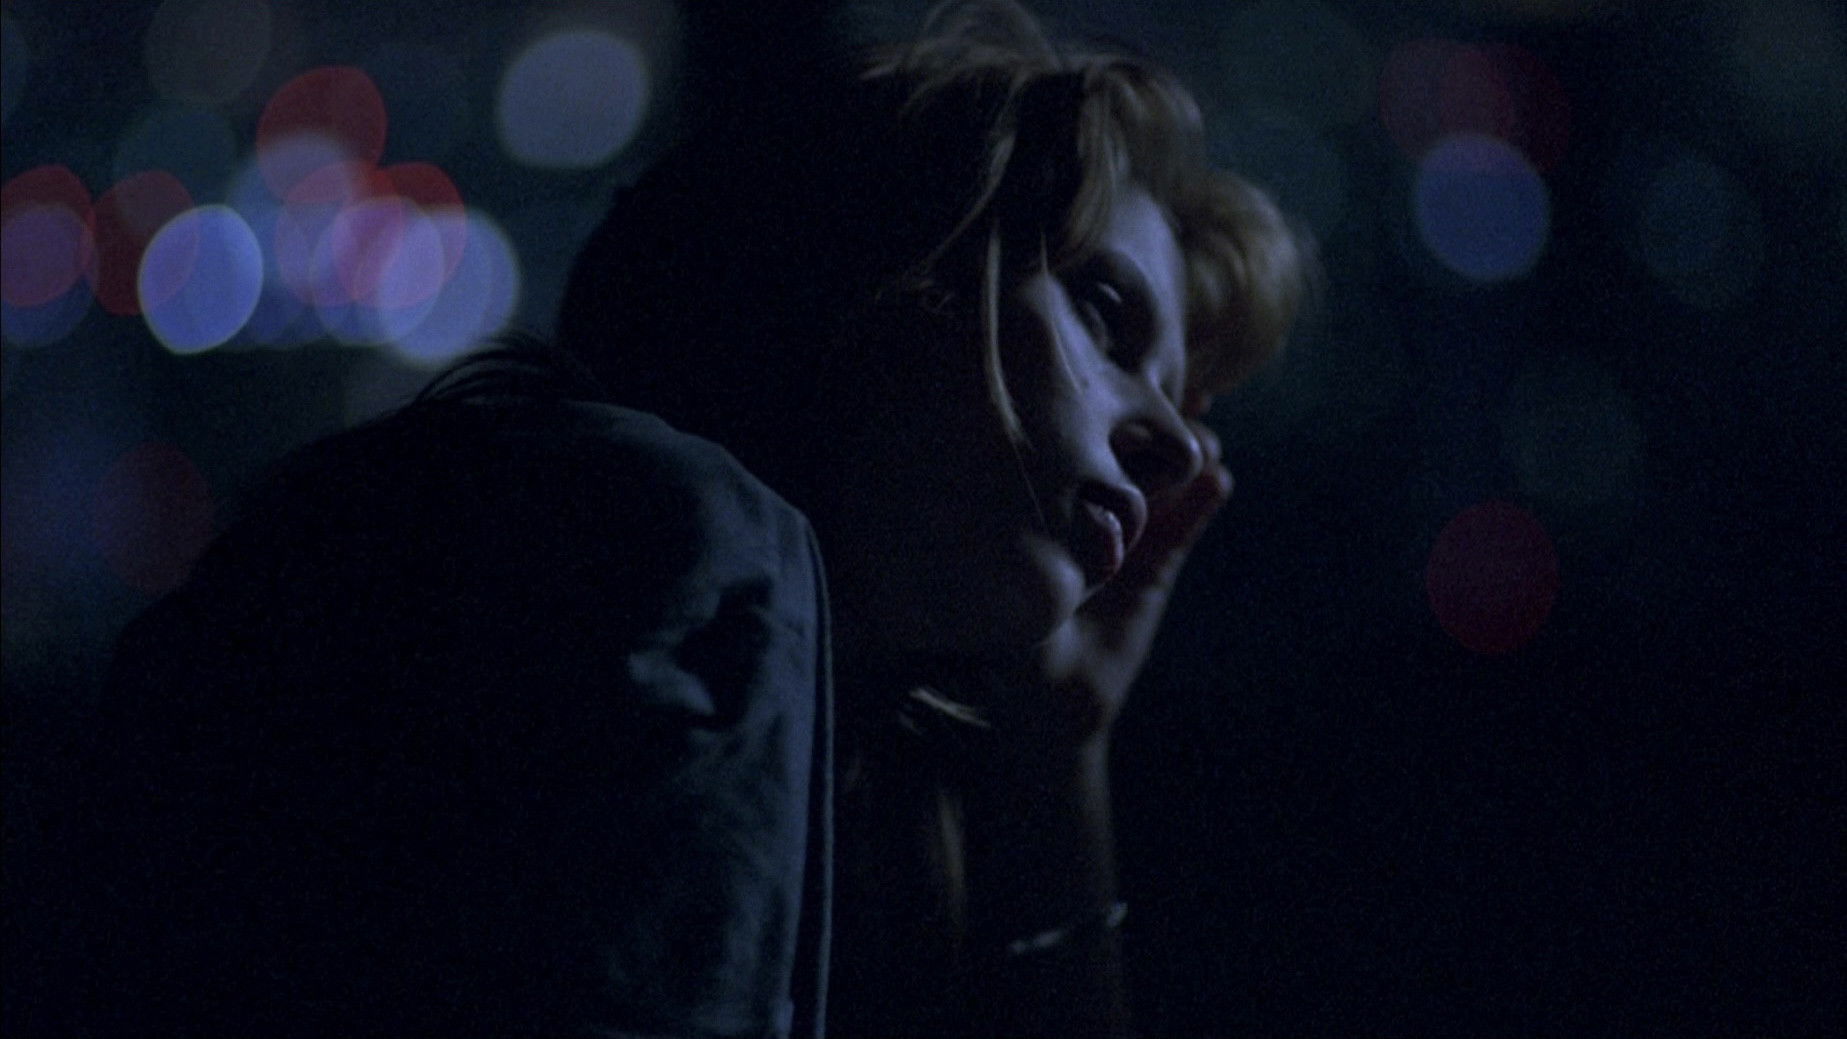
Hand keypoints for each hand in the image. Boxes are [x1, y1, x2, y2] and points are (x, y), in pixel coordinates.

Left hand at [994, 408, 1232, 743]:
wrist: (1050, 699)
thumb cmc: (1009, 635)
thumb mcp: (1017, 577)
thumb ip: (1032, 537)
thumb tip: (1033, 481)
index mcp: (1054, 507)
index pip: (1081, 444)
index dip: (1101, 405)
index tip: (1117, 372)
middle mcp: (1091, 511)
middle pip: (1132, 450)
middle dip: (1155, 418)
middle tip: (1176, 397)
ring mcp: (1131, 536)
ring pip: (1168, 480)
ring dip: (1189, 454)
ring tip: (1202, 439)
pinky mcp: (1159, 569)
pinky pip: (1186, 527)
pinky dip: (1204, 501)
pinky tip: (1219, 480)